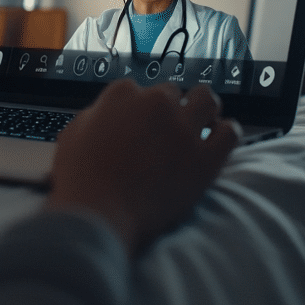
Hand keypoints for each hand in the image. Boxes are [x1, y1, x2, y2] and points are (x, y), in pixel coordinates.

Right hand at [45, 82, 237, 255]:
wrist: (98, 214)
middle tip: (165, 131)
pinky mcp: (205, 158)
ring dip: (203, 108)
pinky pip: (230, 132)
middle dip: (170, 108)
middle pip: (172, 93)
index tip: (139, 124)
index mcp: (122, 95)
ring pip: (207, 99)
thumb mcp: (73, 134)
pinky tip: (217, 140)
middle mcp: (156, 104)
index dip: (139, 108)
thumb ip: (96, 116)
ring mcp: (183, 129)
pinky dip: (225, 132)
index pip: (138, 89)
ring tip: (200, 123)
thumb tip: (108, 116)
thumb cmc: (80, 179)